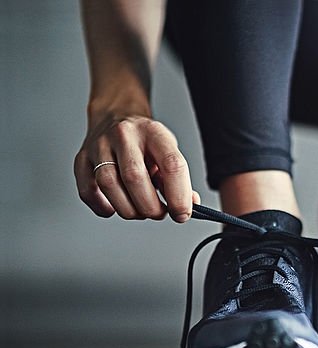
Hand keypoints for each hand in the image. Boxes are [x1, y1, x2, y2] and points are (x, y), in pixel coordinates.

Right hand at [74, 113, 197, 221]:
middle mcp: (124, 135)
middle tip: (159, 213)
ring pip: (108, 185)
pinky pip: (87, 191)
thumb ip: (178, 178)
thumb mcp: (168, 150)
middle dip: (151, 207)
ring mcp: (99, 145)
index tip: (182, 214)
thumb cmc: (145, 140)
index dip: (179, 195)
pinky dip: (103, 207)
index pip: (171, 165)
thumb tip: (188, 206)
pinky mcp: (81, 158)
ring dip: (128, 209)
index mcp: (153, 132)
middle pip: (135, 177)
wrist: (115, 116)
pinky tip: (116, 207)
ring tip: (140, 211)